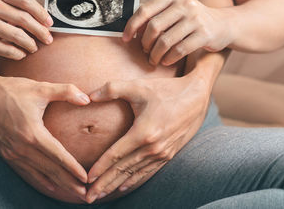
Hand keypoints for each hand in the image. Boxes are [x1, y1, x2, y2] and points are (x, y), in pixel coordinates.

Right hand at [0, 0, 53, 59]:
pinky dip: (18, 53)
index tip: (50, 23)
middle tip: (48, 39)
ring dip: (30, 44)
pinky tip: (21, 54)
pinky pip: (7, 49)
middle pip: (24, 18)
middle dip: (40, 31)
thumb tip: (46, 22)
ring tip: (34, 48)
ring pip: (17, 35)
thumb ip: (17, 10)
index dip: (41, 12)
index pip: (25, 0)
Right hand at [0, 75, 90, 200]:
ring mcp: (12, 151)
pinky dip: (40, 179)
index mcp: (33, 133)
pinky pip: (26, 170)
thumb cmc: (12, 90)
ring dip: (57, 183)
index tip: (86, 178)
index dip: (73, 168)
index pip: (58, 155)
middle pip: (50, 169)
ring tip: (72, 192)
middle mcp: (22, 147)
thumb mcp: (40, 88)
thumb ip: (66, 92)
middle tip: (85, 194)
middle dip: (69, 182)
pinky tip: (50, 185)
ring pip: (39, 172)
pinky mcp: (6, 152)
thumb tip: (87, 99)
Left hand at [85, 75, 210, 202]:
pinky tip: (123, 187)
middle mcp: (153, 148)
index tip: (87, 179)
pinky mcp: (169, 154)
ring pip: (134, 173)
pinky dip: (134, 180)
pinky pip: (147, 171)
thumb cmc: (166, 90)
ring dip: (116, 185)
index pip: (116, 155)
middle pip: (123, 169)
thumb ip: (111, 89)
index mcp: (143, 133)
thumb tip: (88, 96)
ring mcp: (162, 153)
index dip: (100, 168)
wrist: (196, 96)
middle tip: (89, 197)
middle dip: (104, 184)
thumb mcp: (138, 86)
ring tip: (101, 195)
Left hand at [123, 0, 232, 65]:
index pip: (145, 10)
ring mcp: (196, 19)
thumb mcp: (177, 10)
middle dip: (145, 43)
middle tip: (144, 52)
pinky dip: (169, 59)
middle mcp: (185, 4)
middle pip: (154, 27)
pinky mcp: (204, 34)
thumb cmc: (193, 20)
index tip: (125, 39)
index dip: (131, 26)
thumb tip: (131, 30)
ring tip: (154, 60)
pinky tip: (166, 62)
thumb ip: (157, 15)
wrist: (225, 25)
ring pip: (165, 41)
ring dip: (155, 54)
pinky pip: (179, 50)